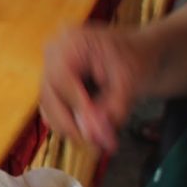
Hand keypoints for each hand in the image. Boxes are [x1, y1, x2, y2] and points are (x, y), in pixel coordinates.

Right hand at [39, 26, 157, 151]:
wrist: (139, 55)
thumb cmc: (136, 59)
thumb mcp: (129, 82)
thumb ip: (112, 109)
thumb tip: (94, 135)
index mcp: (71, 42)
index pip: (61, 78)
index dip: (75, 106)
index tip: (92, 130)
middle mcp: (54, 53)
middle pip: (48, 95)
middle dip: (70, 123)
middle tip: (95, 145)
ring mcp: (50, 68)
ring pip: (48, 106)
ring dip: (69, 128)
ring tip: (97, 142)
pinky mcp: (52, 84)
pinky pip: (52, 109)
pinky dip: (68, 123)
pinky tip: (89, 133)